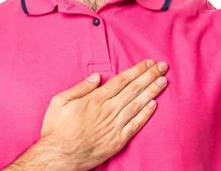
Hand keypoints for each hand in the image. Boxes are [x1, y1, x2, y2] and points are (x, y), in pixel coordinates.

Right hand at [40, 59, 168, 170]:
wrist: (58, 157)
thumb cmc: (57, 129)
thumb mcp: (60, 101)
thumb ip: (80, 87)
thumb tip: (97, 76)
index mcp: (96, 99)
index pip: (122, 80)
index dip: (137, 70)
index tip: (148, 63)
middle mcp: (108, 110)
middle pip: (134, 89)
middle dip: (149, 76)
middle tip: (163, 67)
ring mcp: (114, 126)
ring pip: (138, 105)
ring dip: (152, 91)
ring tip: (163, 81)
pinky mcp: (117, 141)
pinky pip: (135, 125)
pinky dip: (146, 114)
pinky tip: (154, 105)